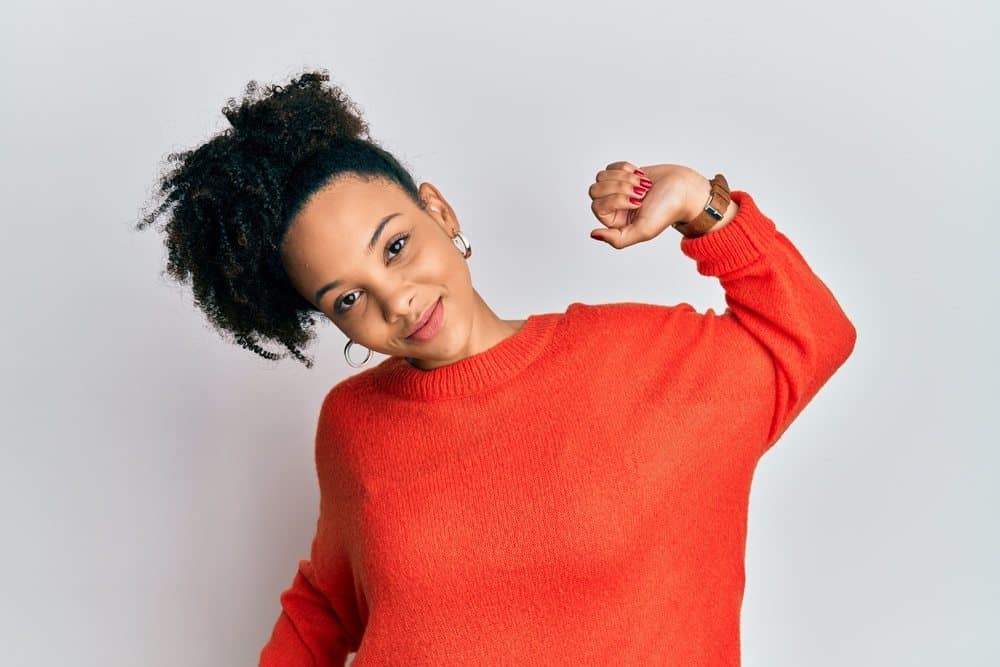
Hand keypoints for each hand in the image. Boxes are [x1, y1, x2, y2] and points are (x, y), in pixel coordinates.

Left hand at [588, 161, 708, 248]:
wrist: (684, 189)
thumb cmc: (667, 211)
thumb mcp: (643, 231)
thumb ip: (617, 239)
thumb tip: (593, 234)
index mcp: (615, 223)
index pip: (598, 205)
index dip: (616, 200)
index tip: (638, 202)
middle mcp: (613, 208)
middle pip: (595, 190)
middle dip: (620, 187)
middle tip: (640, 192)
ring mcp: (617, 190)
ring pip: (601, 177)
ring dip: (624, 177)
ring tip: (641, 184)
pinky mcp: (623, 175)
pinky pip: (610, 167)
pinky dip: (625, 168)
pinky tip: (639, 175)